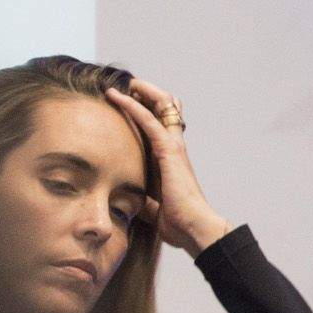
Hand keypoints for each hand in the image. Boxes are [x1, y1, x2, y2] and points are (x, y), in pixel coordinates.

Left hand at [108, 77, 234, 253]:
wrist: (194, 228)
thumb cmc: (179, 222)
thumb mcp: (154, 208)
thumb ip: (145, 200)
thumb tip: (131, 203)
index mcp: (171, 159)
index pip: (162, 125)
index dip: (148, 109)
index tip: (128, 100)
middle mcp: (175, 147)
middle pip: (167, 108)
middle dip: (148, 93)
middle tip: (129, 86)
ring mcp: (174, 147)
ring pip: (162, 106)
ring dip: (142, 92)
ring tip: (125, 84)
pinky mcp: (169, 151)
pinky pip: (149, 121)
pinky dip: (133, 107)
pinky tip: (118, 98)